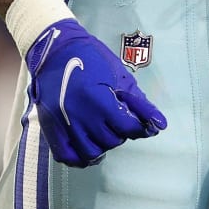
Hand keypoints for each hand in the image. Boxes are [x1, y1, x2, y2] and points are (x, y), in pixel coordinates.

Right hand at [26, 19, 166, 166]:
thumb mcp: (118, 74)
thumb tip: (158, 123)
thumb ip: (138, 101)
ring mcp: (63, 124)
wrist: (53, 51)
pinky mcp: (50, 129)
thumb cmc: (89, 58)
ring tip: (103, 132)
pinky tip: (88, 146)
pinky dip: (80, 157)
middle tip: (116, 121)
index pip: (127, 128)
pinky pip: (68, 157)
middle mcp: (80, 115)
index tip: (142, 126)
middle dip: (119, 133)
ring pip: (91, 152)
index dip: (139, 128)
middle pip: (111, 141)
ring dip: (102, 145)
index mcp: (99, 99)